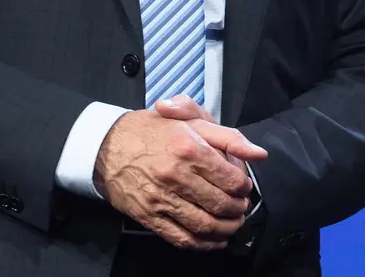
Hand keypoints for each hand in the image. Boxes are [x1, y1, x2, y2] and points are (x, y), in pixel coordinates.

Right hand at [93, 105, 266, 250]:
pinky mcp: (149, 216)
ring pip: (204, 225)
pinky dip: (203, 244)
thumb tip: (258, 153)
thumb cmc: (152, 130)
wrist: (106, 146)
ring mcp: (160, 199)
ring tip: (233, 223)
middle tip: (241, 207)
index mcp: (189, 149)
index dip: (244, 186)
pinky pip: (181, 238)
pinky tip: (213, 240)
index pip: (231, 179)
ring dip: (226, 229)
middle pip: (220, 204)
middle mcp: (175, 175)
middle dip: (238, 209)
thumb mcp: (191, 120)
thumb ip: (228, 136)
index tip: (244, 187)